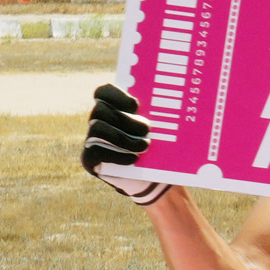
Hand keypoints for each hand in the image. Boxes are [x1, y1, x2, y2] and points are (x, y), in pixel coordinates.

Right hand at [83, 82, 169, 204]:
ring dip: (124, 137)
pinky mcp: (90, 159)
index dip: (117, 95)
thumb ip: (161, 115)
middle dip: (126, 119)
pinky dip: (118, 155)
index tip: (136, 105)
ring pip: (98, 127)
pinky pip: (96, 151)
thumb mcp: (161, 131)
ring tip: (145, 146)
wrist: (150, 178)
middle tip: (147, 129)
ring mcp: (91, 139)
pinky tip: (134, 159)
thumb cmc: (156, 147)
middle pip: (101, 109)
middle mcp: (97, 121)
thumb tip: (179, 99)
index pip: (103, 92)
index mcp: (112, 108)